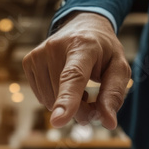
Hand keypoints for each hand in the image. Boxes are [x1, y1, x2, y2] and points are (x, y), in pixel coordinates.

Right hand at [22, 12, 130, 128]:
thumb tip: (108, 123)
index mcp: (84, 46)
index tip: (58, 121)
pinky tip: (65, 84)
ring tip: (79, 86)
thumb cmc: (104, 51)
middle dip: (81, 108)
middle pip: (64, 96)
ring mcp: (39, 53)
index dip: (68, 100)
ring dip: (68, 105)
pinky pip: (42, 98)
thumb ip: (114, 95)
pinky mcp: (29, 61)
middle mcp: (56, 46)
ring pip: (51, 102)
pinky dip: (56, 98)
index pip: (73, 76)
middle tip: (92, 97)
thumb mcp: (119, 68)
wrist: (84, 25)